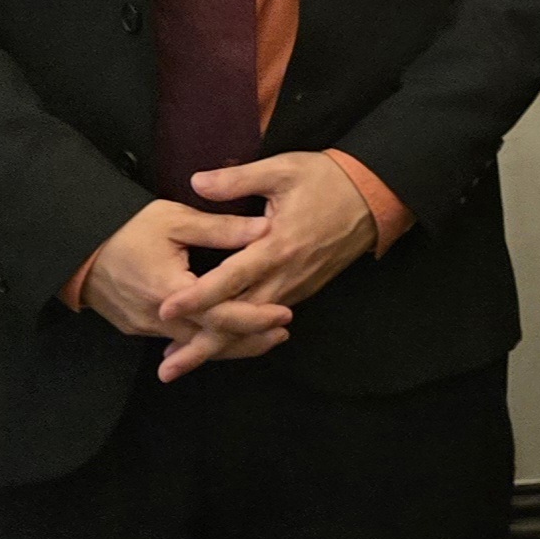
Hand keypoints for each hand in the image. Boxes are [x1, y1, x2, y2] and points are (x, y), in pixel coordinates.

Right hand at [77, 200, 291, 382]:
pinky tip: (225, 334)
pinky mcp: (137, 326)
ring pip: (194, 345)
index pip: (220, 315)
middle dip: (249, 339)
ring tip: (265, 338)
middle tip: (283, 332)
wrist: (77, 244)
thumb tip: (265, 230)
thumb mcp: (176, 219)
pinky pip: (178, 340)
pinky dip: (204, 339)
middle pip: (210, 339)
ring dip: (229, 344)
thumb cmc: (126, 227)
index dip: (254, 318)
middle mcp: (156, 317)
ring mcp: (144, 326)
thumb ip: (221, 228)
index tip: (284, 315)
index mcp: (169, 290)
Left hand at [158, 153, 379, 364]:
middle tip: (167, 369)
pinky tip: (220, 342)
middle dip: (202, 345)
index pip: (230, 279)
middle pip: (239, 319)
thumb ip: (238, 180)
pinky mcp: (304, 289)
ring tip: (182, 363)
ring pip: (252, 326)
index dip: (197, 296)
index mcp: (277, 246)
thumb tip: (195, 182)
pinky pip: (267, 319)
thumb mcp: (283, 169)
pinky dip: (242, 335)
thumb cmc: (327, 179)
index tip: (165, 310)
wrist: (374, 195)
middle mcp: (286, 275)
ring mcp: (296, 286)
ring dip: (219, 346)